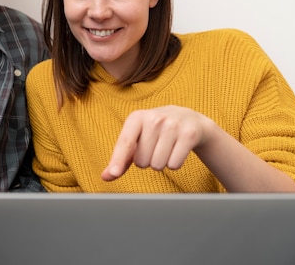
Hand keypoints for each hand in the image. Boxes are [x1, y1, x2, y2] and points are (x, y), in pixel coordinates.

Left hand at [101, 105, 215, 180]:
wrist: (188, 119)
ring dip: (160, 163)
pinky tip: (176, 150)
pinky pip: (174, 164)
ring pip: (158, 165)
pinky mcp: (189, 135)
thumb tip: (106, 176)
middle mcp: (155, 118)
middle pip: (142, 161)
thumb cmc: (156, 131)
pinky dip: (174, 163)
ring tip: (165, 148)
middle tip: (154, 147)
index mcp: (137, 117)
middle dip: (147, 161)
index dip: (118, 160)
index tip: (114, 173)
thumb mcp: (137, 137)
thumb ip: (121, 157)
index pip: (125, 142)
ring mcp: (173, 125)